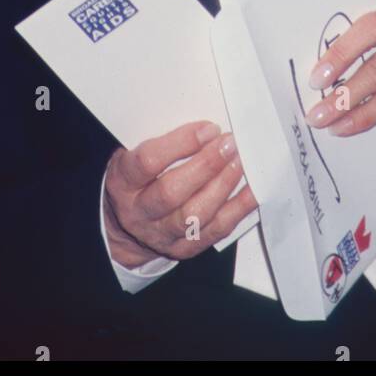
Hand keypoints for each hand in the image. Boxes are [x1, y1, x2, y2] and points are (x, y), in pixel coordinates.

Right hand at [103, 120, 256, 268]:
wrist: (127, 223)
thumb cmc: (138, 177)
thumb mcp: (134, 152)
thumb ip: (161, 140)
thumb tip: (206, 126)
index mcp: (123, 181)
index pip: (148, 162)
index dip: (180, 144)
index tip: (209, 128)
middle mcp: (139, 212)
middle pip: (171, 193)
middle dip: (206, 166)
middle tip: (230, 144)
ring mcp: (161, 235)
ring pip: (195, 215)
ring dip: (223, 186)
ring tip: (240, 161)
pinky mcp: (184, 249)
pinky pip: (215, 230)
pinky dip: (237, 209)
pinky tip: (252, 190)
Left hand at [304, 0, 375, 139]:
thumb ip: (358, 39)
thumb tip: (314, 65)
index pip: (360, 5)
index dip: (334, 28)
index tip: (308, 53)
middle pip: (372, 30)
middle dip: (339, 58)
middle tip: (314, 83)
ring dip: (346, 98)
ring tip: (322, 117)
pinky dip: (365, 116)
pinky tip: (345, 126)